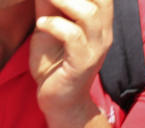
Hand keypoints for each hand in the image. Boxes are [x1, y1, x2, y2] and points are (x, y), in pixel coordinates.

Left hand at [30, 0, 111, 114]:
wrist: (57, 102)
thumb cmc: (53, 65)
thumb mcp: (48, 30)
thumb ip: (48, 7)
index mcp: (99, 21)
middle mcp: (103, 32)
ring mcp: (95, 48)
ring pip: (90, 13)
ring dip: (66, 1)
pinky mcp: (82, 64)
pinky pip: (73, 37)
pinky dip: (55, 25)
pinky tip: (41, 24)